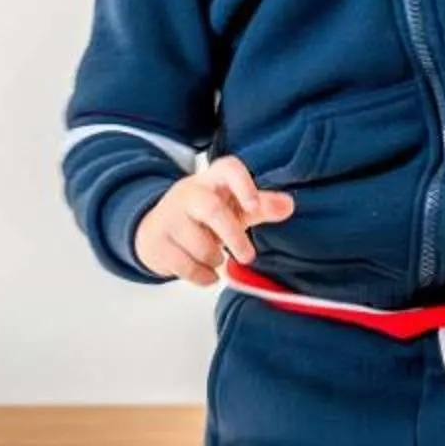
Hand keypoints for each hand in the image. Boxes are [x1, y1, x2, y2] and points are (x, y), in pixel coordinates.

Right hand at [133, 158, 294, 285]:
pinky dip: (202, 276)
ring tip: (216, 258)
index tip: (255, 207)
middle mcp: (189, 193)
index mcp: (212, 180)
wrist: (155, 229)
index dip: (244, 185)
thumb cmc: (203, 217)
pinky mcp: (157, 241)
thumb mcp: (233, 208)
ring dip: (214, 259)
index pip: (228, 169)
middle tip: (247, 256)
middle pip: (212, 209)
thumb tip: (289, 205)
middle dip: (233, 236)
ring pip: (199, 244)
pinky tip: (206, 273)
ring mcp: (169, 216)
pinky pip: (185, 266)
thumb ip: (261, 207)